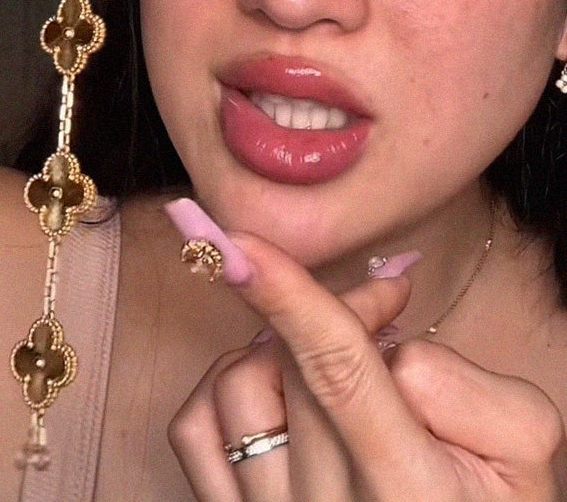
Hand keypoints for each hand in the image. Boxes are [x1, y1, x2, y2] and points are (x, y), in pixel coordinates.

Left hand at [167, 233, 563, 500]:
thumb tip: (389, 345)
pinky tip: (278, 392)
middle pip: (291, 366)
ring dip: (278, 352)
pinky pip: (194, 428)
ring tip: (337, 364)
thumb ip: (464, 388)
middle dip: (330, 311)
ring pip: (236, 387)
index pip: (336, 372)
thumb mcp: (522, 452)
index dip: (288, 297)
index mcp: (406, 490)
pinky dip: (225, 389)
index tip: (240, 241)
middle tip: (383, 303)